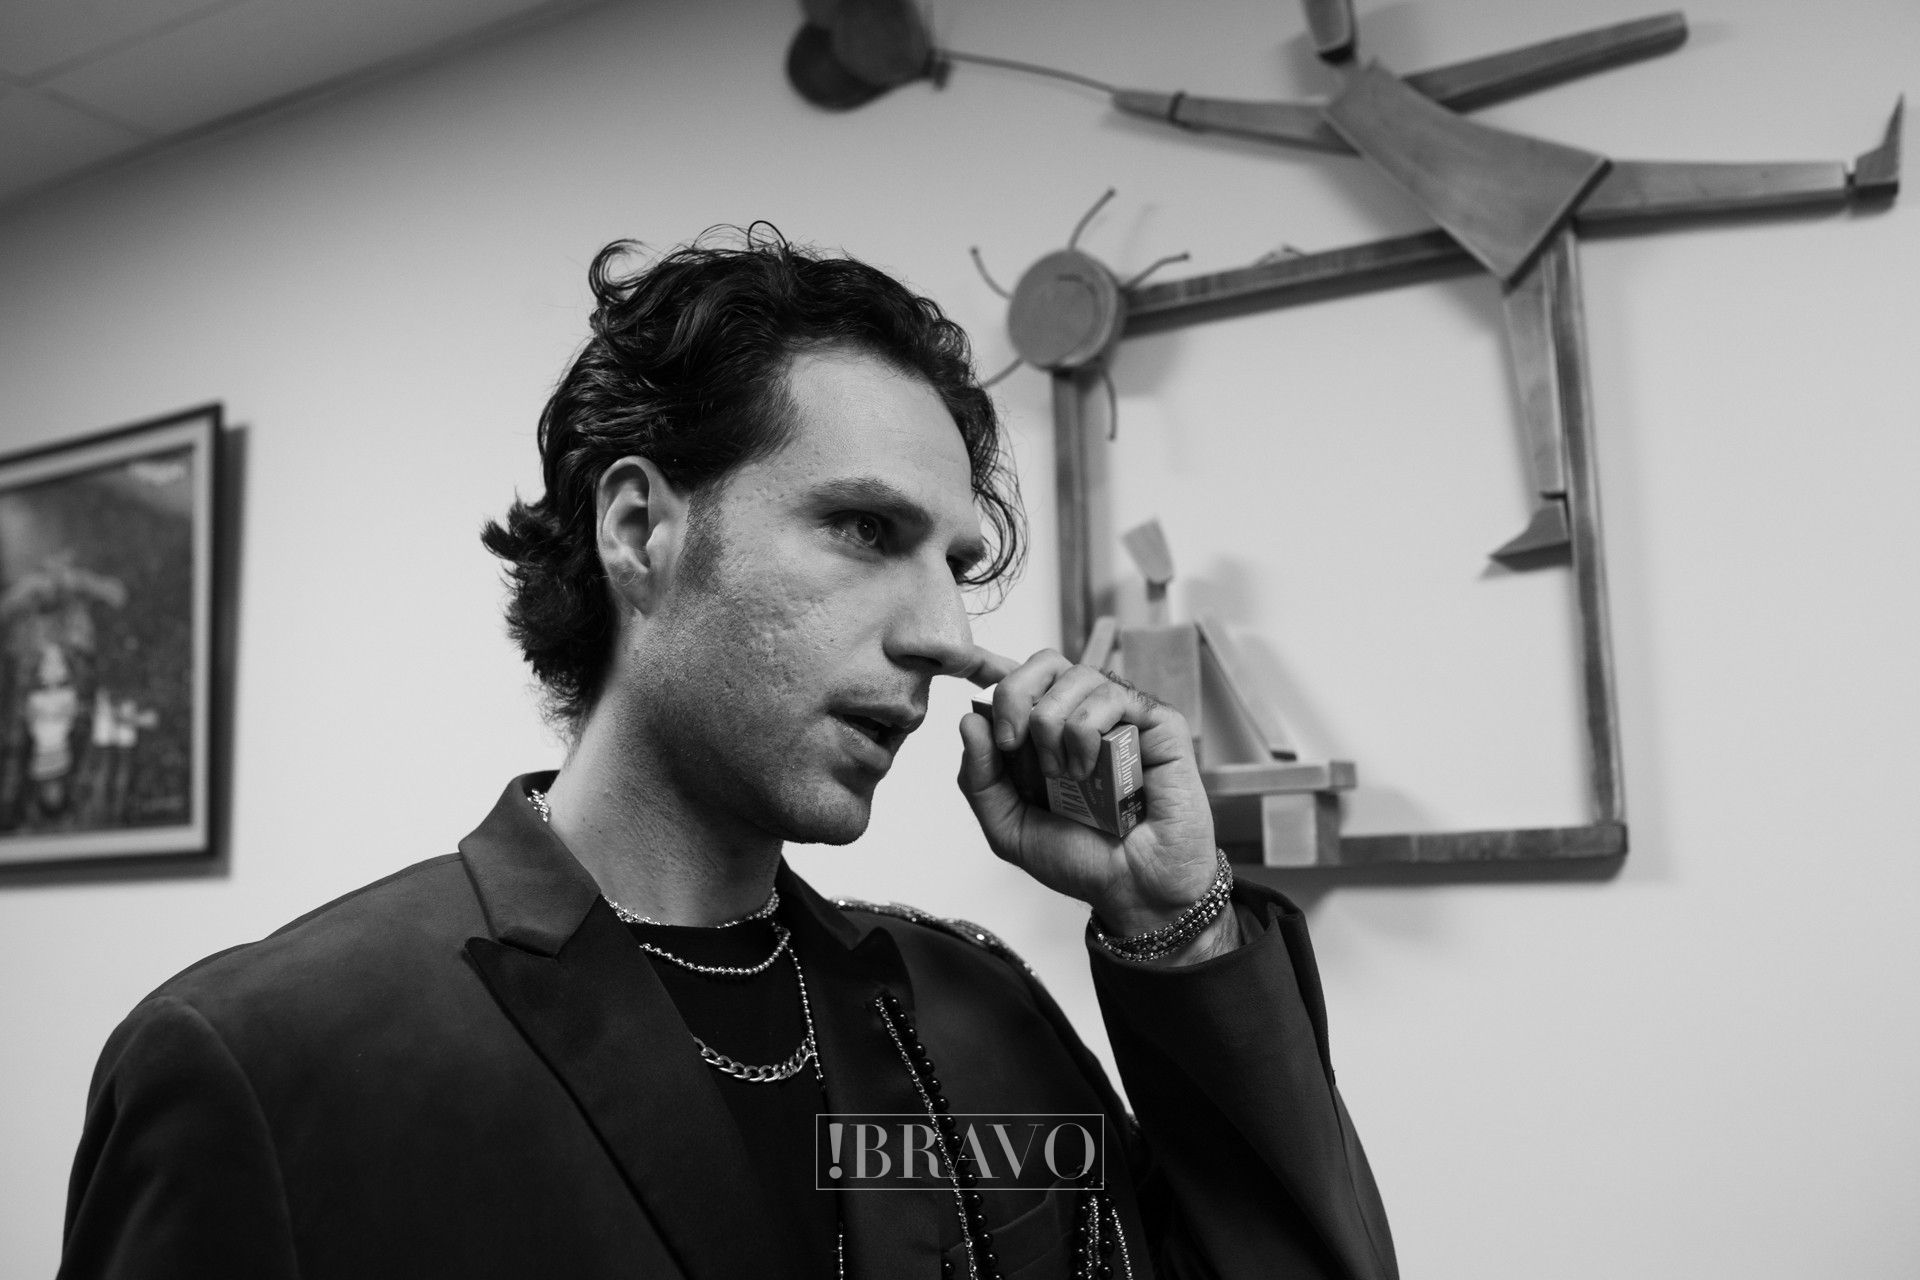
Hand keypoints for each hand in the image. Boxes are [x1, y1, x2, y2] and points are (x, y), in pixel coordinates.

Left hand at [954, 646, 1231, 954]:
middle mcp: (1086, 717)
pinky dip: (1087, 729)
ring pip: (1078, 675)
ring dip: (1054, 723)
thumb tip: (970, 719)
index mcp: (1050, 734)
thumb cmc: (1081, 861)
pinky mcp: (1158, 724)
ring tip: (1064, 773)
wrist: (1135, 892)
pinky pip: (1113, 694)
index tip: (999, 737)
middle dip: (1017, 697)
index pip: (1020, 678)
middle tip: (1015, 745)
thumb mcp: (1009, 828)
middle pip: (1045, 663)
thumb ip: (979, 779)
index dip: (1000, 688)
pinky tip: (1090, 769)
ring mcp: (1123, 717)